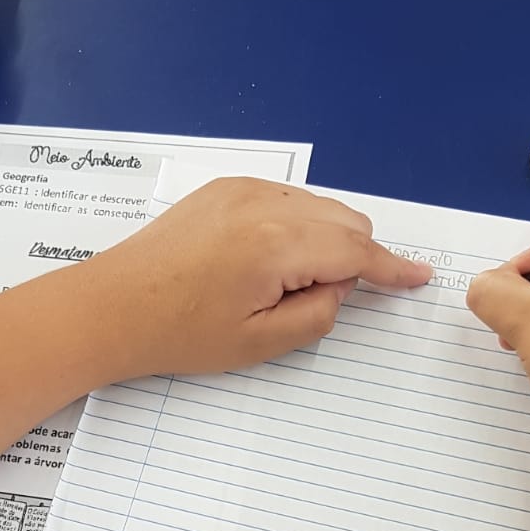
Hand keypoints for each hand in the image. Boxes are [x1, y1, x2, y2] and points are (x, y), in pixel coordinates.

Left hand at [78, 177, 431, 380]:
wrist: (111, 307)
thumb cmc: (180, 334)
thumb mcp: (260, 343)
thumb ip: (318, 313)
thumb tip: (339, 286)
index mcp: (279, 242)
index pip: (356, 251)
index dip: (391, 268)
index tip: (418, 278)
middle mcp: (266, 202)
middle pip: (344, 220)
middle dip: (349, 258)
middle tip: (308, 302)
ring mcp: (242, 188)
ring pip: (317, 207)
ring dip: (321, 241)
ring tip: (273, 287)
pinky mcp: (222, 187)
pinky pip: (285, 201)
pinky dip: (294, 227)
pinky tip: (261, 263)